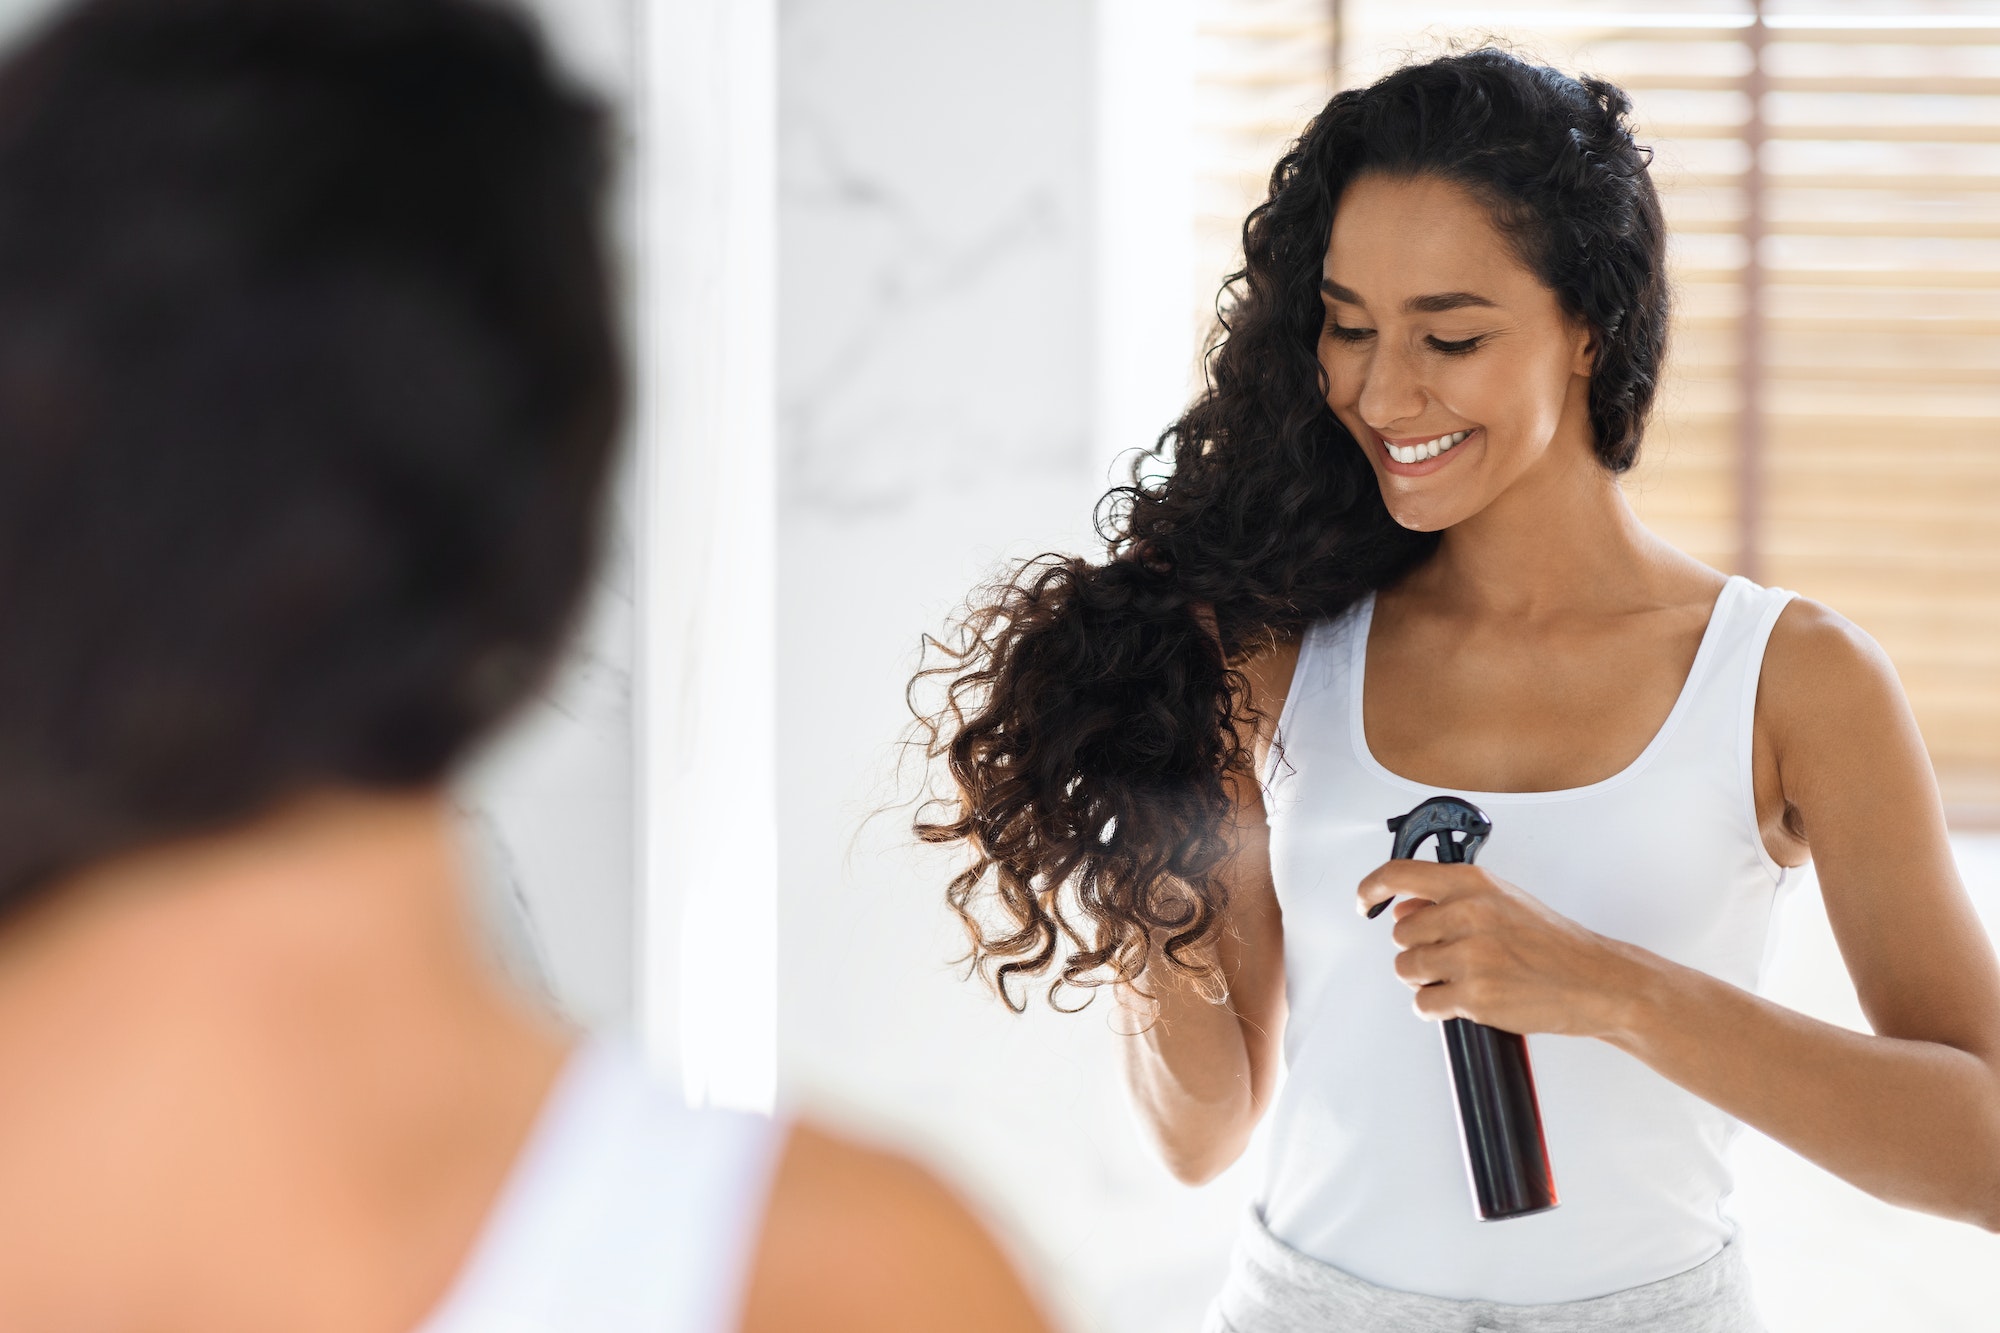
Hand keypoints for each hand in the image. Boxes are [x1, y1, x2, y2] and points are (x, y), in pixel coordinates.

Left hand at [1355, 860, 1644, 1038]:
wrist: (1598, 982)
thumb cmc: (1553, 943)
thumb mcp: (1503, 902)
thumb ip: (1450, 900)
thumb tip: (1401, 906)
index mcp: (1473, 884)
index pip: (1398, 874)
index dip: (1371, 888)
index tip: (1364, 902)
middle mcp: (1468, 914)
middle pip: (1400, 935)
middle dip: (1418, 949)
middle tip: (1452, 957)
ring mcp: (1470, 956)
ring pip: (1407, 969)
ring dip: (1426, 979)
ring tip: (1464, 979)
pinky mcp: (1474, 996)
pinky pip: (1424, 1004)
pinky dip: (1436, 1007)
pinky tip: (1465, 1001)